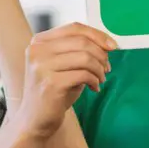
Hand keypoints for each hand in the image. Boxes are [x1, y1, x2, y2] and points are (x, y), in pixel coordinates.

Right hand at [18, 23, 116, 138]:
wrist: (35, 119)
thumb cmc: (52, 90)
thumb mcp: (63, 65)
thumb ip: (79, 51)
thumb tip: (107, 44)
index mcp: (39, 41)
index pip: (74, 28)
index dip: (97, 35)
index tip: (112, 46)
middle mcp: (38, 51)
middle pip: (82, 42)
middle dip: (101, 55)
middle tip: (107, 68)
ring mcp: (42, 67)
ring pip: (85, 58)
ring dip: (99, 69)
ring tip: (100, 79)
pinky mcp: (51, 84)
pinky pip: (84, 75)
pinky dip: (94, 80)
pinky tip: (94, 88)